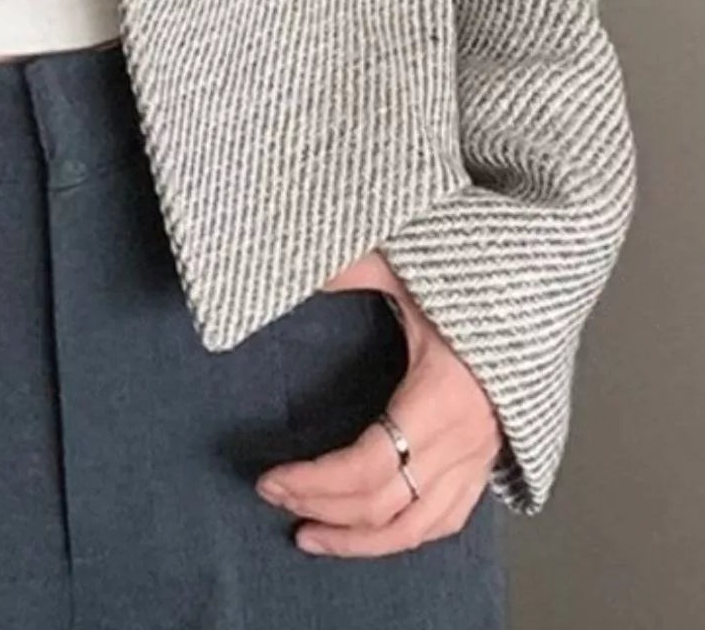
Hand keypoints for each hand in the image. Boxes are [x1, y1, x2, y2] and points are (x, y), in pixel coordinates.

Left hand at [254, 250, 502, 556]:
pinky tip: (371, 535)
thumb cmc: (474, 285)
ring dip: (359, 541)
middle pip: (383, 504)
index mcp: (440, 399)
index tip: (272, 478)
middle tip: (274, 496)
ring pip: (415, 529)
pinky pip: (445, 520)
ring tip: (310, 535)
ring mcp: (479, 459)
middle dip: (321, 506)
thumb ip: (352, 269)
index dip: (315, 481)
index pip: (368, 465)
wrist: (537, 296)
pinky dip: (404, 535)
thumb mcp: (410, 270)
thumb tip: (301, 268)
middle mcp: (463, 441)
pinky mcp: (486, 464)